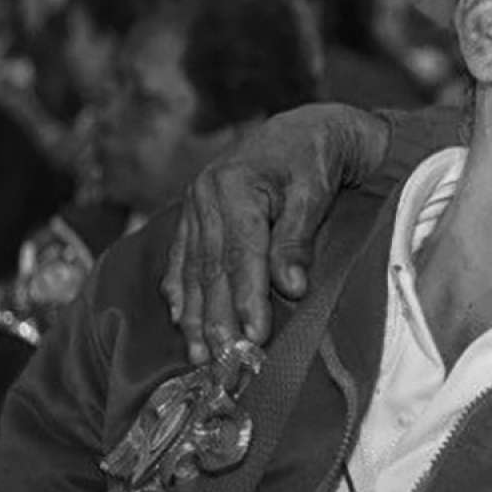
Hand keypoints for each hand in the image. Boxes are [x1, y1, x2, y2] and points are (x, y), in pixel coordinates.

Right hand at [164, 102, 387, 362]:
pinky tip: (178, 317)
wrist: (302, 130)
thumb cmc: (313, 161)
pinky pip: (180, 256)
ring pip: (191, 269)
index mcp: (234, 187)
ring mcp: (194, 205)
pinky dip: (179, 289)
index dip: (246, 299)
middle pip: (209, 269)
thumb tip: (291, 289)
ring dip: (194, 315)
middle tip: (223, 360)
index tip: (255, 337)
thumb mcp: (313, 193)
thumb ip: (297, 240)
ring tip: (198, 354)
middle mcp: (205, 196)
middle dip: (215, 319)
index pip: (239, 255)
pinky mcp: (193, 213)